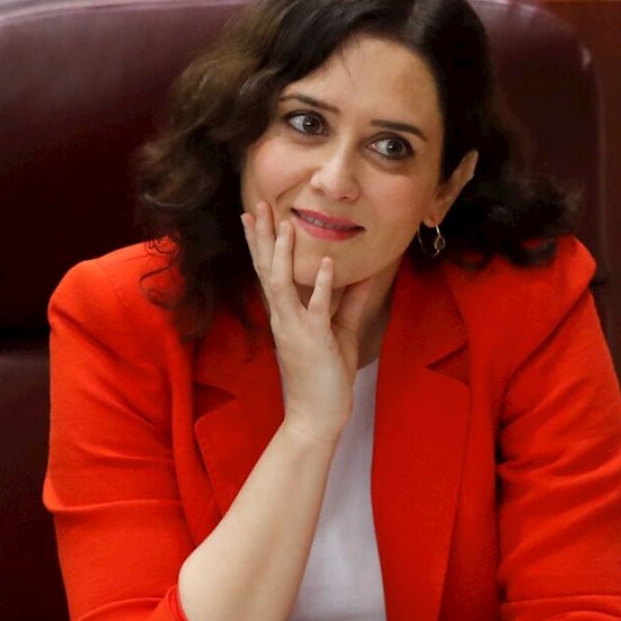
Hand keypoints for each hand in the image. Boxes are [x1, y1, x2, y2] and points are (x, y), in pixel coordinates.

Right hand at [242, 203, 370, 444]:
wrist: (317, 415)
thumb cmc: (326, 374)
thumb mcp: (342, 329)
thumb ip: (350, 300)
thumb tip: (365, 272)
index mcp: (286, 312)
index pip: (269, 270)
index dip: (261, 242)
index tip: (255, 213)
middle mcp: (283, 316)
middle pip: (266, 269)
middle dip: (261, 237)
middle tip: (258, 204)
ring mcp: (295, 328)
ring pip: (281, 284)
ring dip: (282, 253)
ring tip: (285, 224)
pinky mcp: (313, 340)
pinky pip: (315, 308)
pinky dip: (320, 285)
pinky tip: (325, 262)